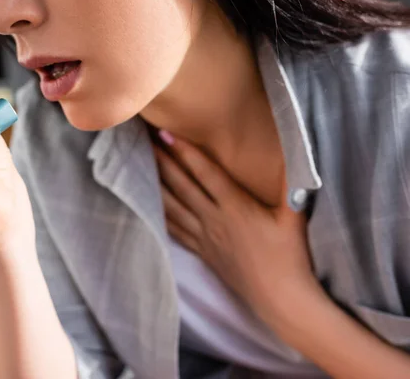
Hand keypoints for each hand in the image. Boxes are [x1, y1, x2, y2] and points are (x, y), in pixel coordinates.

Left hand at [154, 130, 320, 325]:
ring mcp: (205, 237)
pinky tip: (148, 207)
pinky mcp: (203, 253)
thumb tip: (294, 150)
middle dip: (163, 162)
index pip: (205, 173)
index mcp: (236, 207)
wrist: (280, 298)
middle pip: (182, 186)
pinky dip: (160, 216)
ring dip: (156, 185)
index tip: (166, 134)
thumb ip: (291, 181)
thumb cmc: (290, 256)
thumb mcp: (294, 216)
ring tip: (139, 167)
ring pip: (173, 207)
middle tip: (144, 141)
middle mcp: (214, 219)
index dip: (185, 152)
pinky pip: (175, 231)